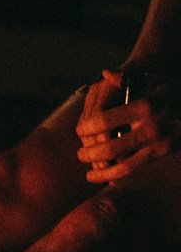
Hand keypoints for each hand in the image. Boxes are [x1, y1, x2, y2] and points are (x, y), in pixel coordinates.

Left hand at [75, 66, 178, 182]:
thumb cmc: (171, 91)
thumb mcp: (154, 80)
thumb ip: (128, 78)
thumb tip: (106, 73)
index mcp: (144, 106)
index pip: (103, 120)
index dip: (86, 128)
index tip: (80, 130)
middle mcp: (152, 127)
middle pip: (109, 148)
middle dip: (89, 154)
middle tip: (80, 155)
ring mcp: (159, 143)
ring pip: (122, 166)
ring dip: (102, 173)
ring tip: (89, 175)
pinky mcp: (163, 153)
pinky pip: (135, 168)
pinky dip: (117, 175)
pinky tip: (106, 178)